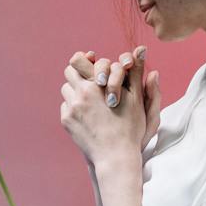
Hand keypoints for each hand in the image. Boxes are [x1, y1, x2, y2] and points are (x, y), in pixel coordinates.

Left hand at [61, 47, 154, 170]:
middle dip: (79, 72)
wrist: (115, 156)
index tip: (92, 61)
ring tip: (89, 95)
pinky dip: (73, 105)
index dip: (85, 59)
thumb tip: (140, 48)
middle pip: (69, 72)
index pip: (78, 61)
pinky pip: (65, 106)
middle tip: (90, 78)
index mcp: (94, 86)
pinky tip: (86, 111)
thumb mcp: (137, 99)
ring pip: (66, 89)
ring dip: (75, 89)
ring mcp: (70, 109)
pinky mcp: (66, 122)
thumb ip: (135, 72)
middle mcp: (79, 95)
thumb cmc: (130, 128)